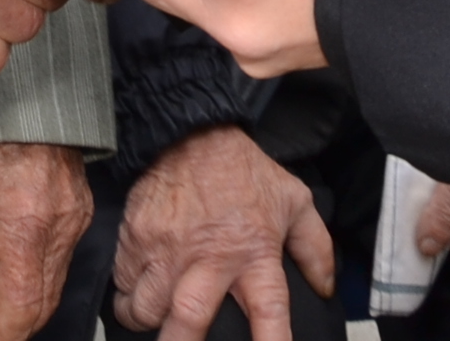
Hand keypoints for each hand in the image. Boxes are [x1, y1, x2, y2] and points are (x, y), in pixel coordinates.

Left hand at [0, 142, 90, 340]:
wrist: (19, 83)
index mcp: (27, 219)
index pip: (20, 306)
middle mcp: (62, 222)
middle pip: (40, 302)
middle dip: (2, 325)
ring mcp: (77, 215)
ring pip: (50, 285)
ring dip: (14, 303)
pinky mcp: (80, 209)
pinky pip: (57, 261)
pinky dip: (29, 278)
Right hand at [113, 126, 332, 340]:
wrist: (191, 130)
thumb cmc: (243, 171)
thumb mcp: (293, 201)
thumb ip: (315, 247)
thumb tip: (325, 287)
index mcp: (254, 253)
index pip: (270, 310)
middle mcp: (209, 258)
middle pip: (190, 318)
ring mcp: (167, 249)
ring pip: (148, 307)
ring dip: (148, 320)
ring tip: (154, 318)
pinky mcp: (136, 237)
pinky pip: (123, 282)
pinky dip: (127, 293)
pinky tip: (138, 288)